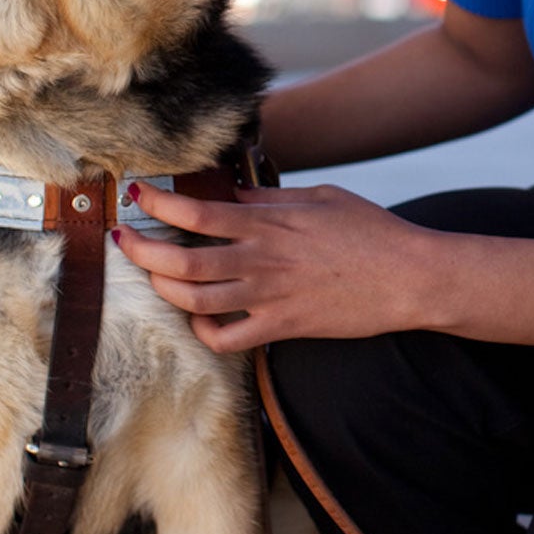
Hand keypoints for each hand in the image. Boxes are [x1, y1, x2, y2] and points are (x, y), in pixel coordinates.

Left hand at [110, 180, 438, 351]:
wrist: (409, 277)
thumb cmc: (371, 231)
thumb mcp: (320, 198)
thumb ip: (271, 198)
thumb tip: (233, 195)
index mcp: (269, 223)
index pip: (196, 212)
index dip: (157, 204)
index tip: (137, 196)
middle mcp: (261, 260)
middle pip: (181, 260)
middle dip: (142, 249)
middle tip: (125, 238)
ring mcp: (269, 298)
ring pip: (194, 300)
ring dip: (162, 287)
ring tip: (152, 274)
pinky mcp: (282, 327)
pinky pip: (227, 339)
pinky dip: (203, 331)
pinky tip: (198, 318)